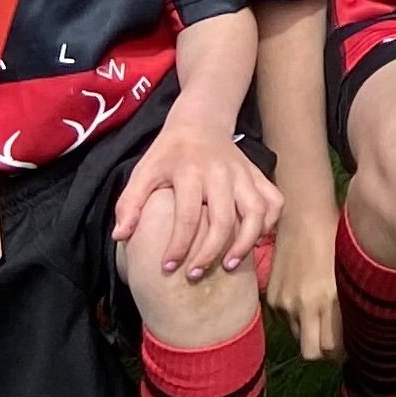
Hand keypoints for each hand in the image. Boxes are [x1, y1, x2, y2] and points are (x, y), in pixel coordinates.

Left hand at [111, 117, 278, 283]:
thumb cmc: (169, 152)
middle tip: (196, 273)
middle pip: (224, 219)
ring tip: (230, 265)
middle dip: (211, 252)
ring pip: (257, 212)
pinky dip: (270, 224)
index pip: (188, 216)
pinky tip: (255, 240)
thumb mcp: (144, 170)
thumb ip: (130, 202)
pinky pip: (274, 201)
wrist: (200, 122)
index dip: (179, 246)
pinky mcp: (258, 175)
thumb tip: (121, 236)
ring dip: (246, 242)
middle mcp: (222, 173)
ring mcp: (244, 174)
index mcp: (191, 171)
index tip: (168, 267)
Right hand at [265, 190, 340, 359]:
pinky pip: (286, 322)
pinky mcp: (272, 298)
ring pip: (299, 338)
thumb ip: (350, 305)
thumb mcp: (349, 274)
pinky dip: (298, 320)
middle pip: (312, 353)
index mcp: (330, 299)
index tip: (353, 347)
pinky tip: (308, 302)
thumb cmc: (335, 239)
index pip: (333, 348)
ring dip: (311, 336)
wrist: (303, 216)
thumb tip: (358, 332)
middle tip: (338, 343)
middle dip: (326, 353)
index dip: (344, 352)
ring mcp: (285, 303)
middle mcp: (304, 305)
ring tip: (324, 319)